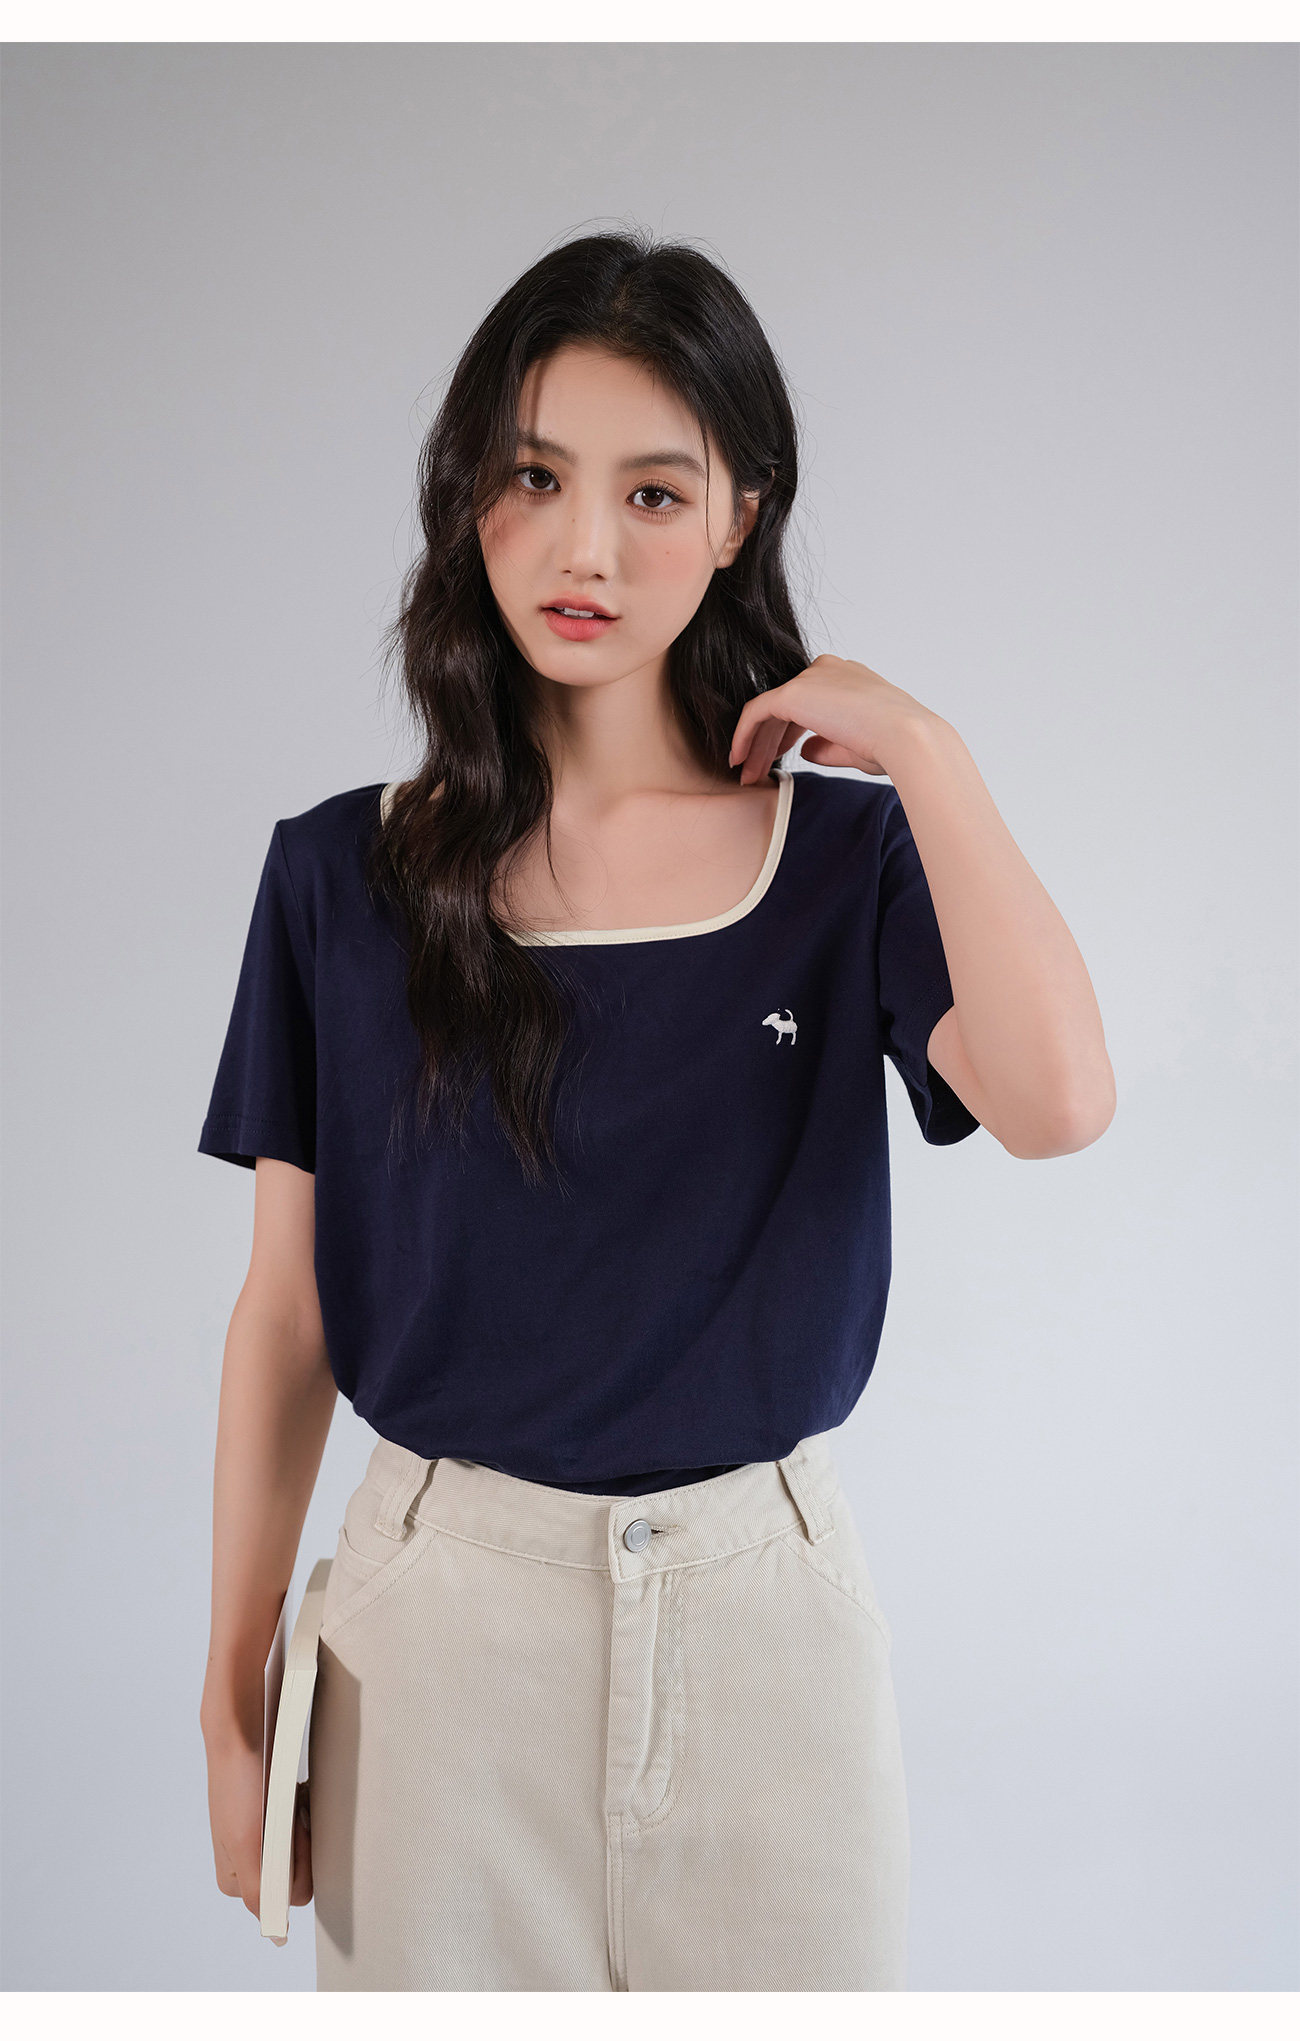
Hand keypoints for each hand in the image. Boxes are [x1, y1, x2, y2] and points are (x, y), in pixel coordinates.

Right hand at [203, 1711, 313, 1923]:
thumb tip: (276, 1936)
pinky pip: (302, 1823)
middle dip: (303, 1842)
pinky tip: (295, 1791)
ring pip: (305, 1846)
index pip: (292, 1893)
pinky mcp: (273, 1816)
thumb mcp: (248, 1845)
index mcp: (236, 1883)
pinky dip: (303, 1808)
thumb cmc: (239, 1784)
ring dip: (304, 1822)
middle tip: (290, 1811)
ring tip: (291, 1798)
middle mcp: (248, 1866)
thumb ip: (260, 1893)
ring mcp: (262, 1840)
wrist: (241, 1732)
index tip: (290, 1830)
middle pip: (301, 1870)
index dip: (299, 1862)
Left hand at [727, 653, 937, 782]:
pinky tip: (738, 760)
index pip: (807, 702)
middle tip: (754, 773)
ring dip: (755, 745)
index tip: (777, 761)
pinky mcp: (793, 693)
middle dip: (767, 742)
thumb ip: (827, 745)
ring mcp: (809, 678)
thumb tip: (806, 751)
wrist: (906, 739)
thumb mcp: (855, 746)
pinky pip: (756, 712)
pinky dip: (743, 736)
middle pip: (785, 706)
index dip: (786, 734)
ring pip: (768, 711)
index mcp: (847, 678)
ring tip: (747, 776)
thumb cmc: (893, 746)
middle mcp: (827, 670)